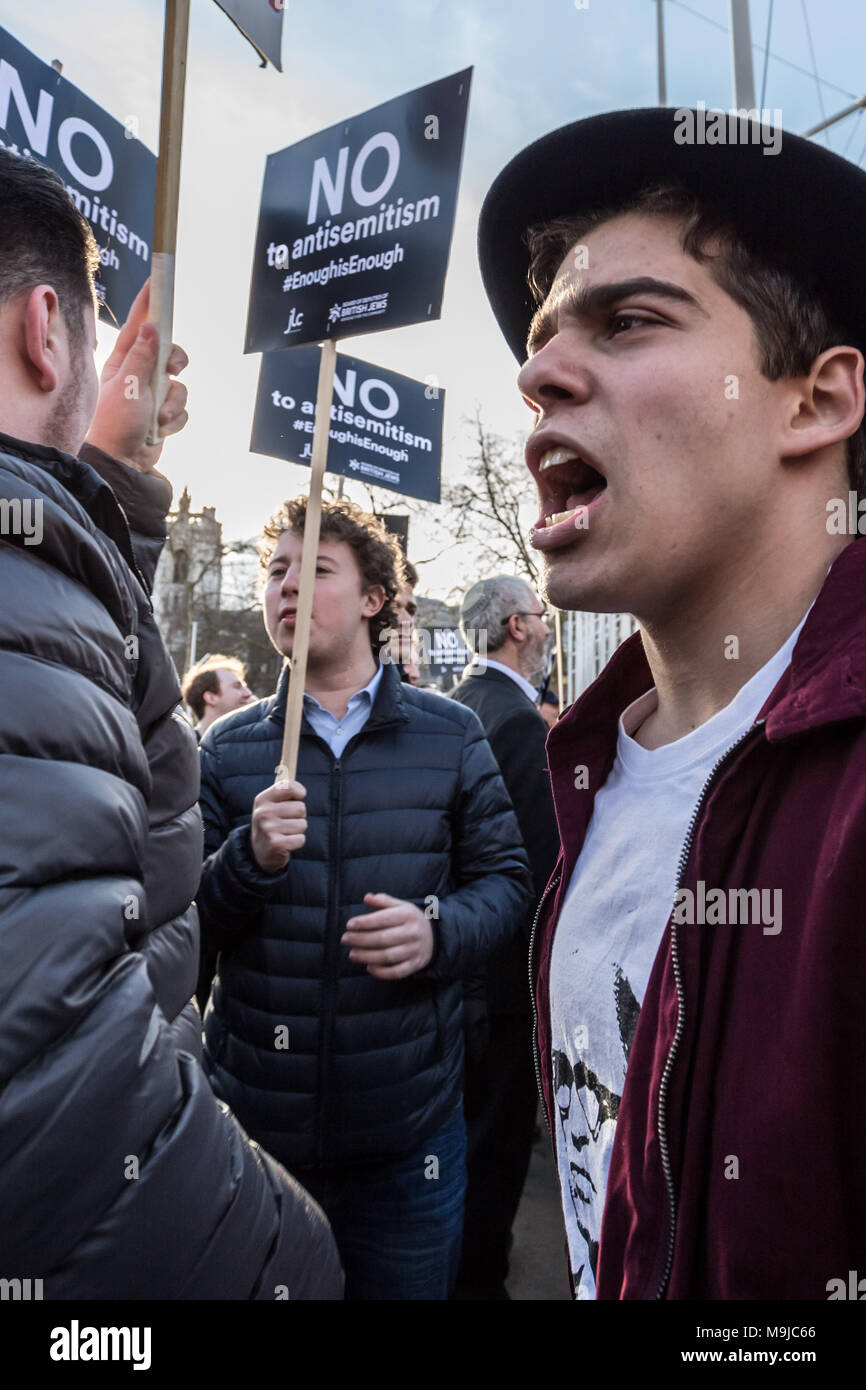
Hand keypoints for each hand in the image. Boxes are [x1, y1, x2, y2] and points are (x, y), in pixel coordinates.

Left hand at [85, 279, 188, 472]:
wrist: (122, 463)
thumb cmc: (115, 423)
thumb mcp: (127, 385)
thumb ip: (142, 356)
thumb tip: (152, 327)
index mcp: (123, 361)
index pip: (140, 325)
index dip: (150, 303)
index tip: (158, 280)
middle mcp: (139, 374)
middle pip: (169, 352)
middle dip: (175, 362)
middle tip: (171, 369)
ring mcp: (152, 395)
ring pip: (179, 384)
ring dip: (173, 402)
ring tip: (158, 417)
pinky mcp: (163, 415)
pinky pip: (182, 408)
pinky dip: (175, 420)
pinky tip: (160, 430)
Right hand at [250, 779, 306, 871]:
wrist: (257, 851)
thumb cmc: (269, 822)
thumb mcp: (269, 803)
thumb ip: (280, 786)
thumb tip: (285, 762)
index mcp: (263, 799)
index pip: (289, 786)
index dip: (299, 792)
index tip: (298, 797)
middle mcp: (263, 812)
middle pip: (301, 808)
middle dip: (298, 816)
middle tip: (285, 822)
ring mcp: (269, 828)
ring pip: (302, 824)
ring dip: (297, 830)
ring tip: (284, 833)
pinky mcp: (276, 844)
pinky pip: (301, 839)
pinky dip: (297, 842)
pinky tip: (286, 843)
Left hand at [342, 893, 433, 979]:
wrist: (434, 937)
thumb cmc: (410, 920)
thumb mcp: (401, 906)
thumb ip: (384, 901)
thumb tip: (367, 897)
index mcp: (408, 915)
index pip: (384, 919)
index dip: (365, 922)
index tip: (349, 924)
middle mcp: (413, 933)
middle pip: (383, 939)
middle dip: (361, 940)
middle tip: (345, 939)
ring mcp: (415, 950)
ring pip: (388, 956)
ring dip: (367, 956)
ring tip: (351, 954)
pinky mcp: (415, 965)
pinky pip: (397, 972)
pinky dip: (382, 972)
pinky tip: (368, 967)